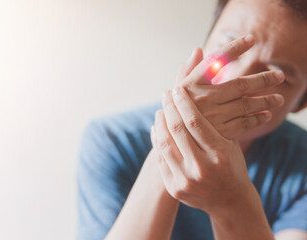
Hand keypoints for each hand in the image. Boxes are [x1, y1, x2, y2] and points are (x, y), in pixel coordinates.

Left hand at [151, 87, 254, 213]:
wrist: (229, 201)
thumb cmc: (231, 165)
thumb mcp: (229, 144)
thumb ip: (214, 123)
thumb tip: (195, 95)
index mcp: (220, 154)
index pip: (194, 121)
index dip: (183, 102)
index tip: (177, 89)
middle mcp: (202, 168)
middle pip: (177, 130)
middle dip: (169, 108)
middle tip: (166, 95)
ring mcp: (186, 180)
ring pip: (165, 144)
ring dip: (160, 123)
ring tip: (160, 111)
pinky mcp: (175, 188)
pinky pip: (160, 159)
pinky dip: (157, 141)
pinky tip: (157, 129)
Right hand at [174, 35, 284, 139]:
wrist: (176, 143)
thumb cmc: (177, 112)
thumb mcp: (178, 91)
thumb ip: (187, 71)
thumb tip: (198, 50)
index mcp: (190, 85)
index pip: (214, 61)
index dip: (233, 48)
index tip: (251, 39)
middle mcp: (201, 98)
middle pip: (239, 84)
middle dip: (262, 79)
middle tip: (278, 76)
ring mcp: (211, 117)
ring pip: (245, 104)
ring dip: (265, 100)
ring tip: (279, 98)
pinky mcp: (218, 133)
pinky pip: (244, 123)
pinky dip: (257, 118)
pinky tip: (266, 115)